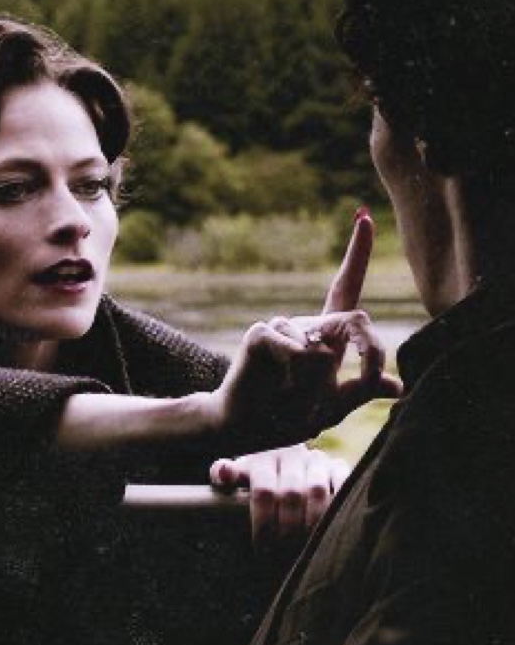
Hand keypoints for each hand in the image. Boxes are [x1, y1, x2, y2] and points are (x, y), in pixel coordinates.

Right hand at [204, 210, 401, 452]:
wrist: (246, 427)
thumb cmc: (288, 415)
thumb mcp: (333, 405)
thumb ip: (361, 389)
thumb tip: (399, 386)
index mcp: (326, 336)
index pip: (344, 287)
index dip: (357, 253)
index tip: (363, 218)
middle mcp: (305, 324)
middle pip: (352, 319)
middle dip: (369, 354)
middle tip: (363, 387)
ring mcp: (281, 326)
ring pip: (323, 349)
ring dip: (316, 386)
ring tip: (293, 399)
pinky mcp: (260, 334)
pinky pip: (295, 350)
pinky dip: (295, 375)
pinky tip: (279, 385)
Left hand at [210, 444, 350, 547]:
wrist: (283, 455)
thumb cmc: (256, 476)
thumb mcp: (238, 475)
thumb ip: (224, 475)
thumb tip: (223, 473)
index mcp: (263, 458)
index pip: (263, 490)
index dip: (263, 522)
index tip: (262, 548)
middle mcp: (291, 455)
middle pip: (290, 493)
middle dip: (287, 528)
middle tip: (284, 552)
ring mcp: (316, 459)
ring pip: (317, 491)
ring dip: (312, 522)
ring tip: (306, 546)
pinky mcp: (338, 466)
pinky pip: (344, 483)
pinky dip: (340, 504)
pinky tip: (333, 528)